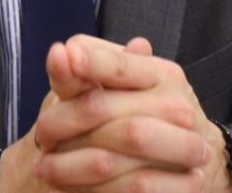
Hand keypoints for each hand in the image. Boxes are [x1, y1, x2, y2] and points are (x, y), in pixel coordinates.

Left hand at [31, 35, 231, 192]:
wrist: (191, 154)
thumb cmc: (142, 110)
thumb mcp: (118, 86)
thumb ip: (87, 71)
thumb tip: (61, 52)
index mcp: (163, 74)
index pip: (119, 65)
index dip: (88, 62)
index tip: (56, 57)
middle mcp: (178, 106)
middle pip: (106, 110)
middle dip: (63, 122)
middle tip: (40, 135)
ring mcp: (185, 146)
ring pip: (113, 153)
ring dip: (71, 163)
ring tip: (44, 167)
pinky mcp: (183, 184)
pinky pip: (131, 188)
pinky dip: (93, 190)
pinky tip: (68, 188)